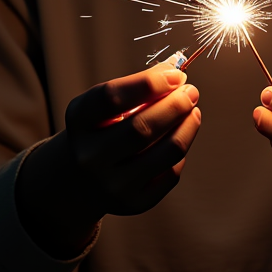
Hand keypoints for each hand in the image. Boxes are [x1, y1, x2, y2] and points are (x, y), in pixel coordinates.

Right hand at [16, 56, 200, 255]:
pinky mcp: (133, 203)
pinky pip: (171, 174)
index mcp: (79, 121)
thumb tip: (177, 67)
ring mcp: (111, 184)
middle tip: (191, 92)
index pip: (112, 98)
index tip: (177, 75)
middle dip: (176, 105)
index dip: (148, 83)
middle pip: (142, 128)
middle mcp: (90, 156)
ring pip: (166, 152)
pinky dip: (180, 151)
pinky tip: (177, 137)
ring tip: (193, 110)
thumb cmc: (102, 127)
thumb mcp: (107, 103)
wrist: (80, 178)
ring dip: (187, 126)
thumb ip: (140, 84)